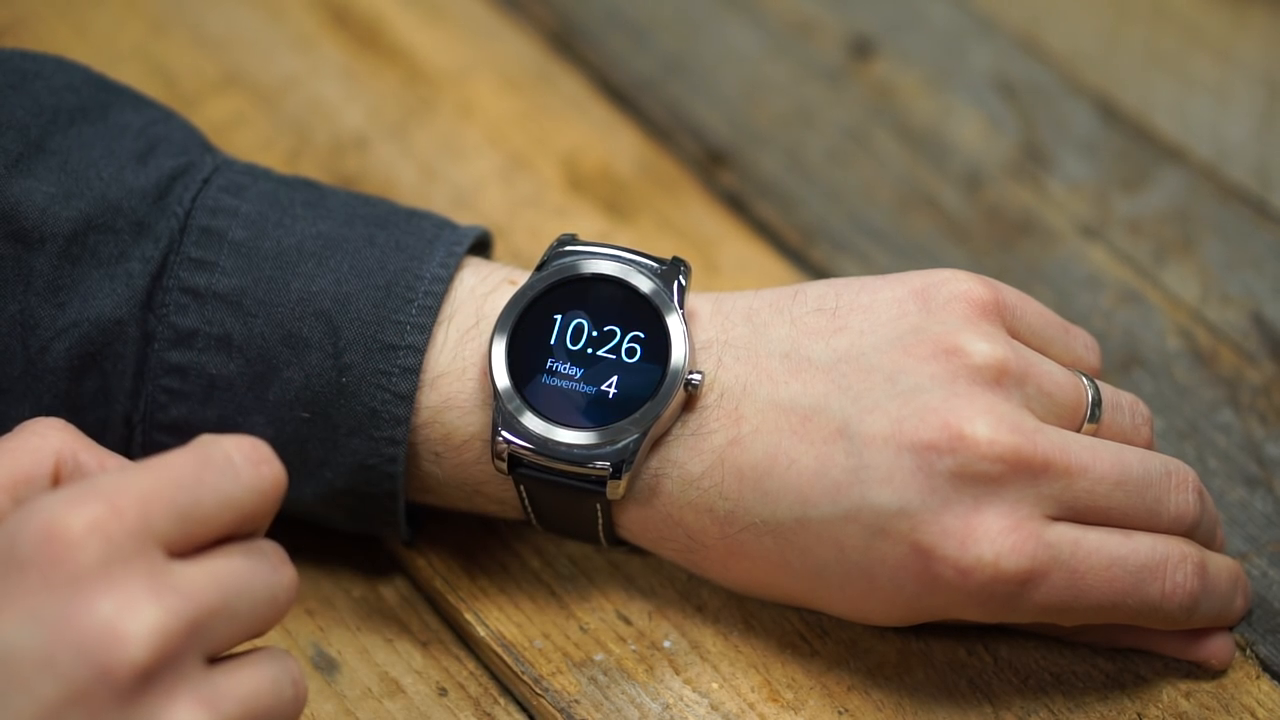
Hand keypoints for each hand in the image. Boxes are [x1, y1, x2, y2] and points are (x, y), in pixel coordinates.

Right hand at [0, 418, 304, 719]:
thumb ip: (47, 465)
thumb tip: (142, 472)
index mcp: (74, 541)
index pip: (252, 472)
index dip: (225, 494)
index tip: (192, 523)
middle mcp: (135, 626)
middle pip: (273, 572)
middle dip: (219, 588)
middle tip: (145, 619)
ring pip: (281, 671)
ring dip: (229, 676)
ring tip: (144, 689)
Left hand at [618, 269, 1249, 669]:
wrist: (669, 409)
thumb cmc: (765, 526)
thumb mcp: (897, 601)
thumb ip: (1048, 610)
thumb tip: (1182, 627)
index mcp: (980, 556)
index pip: (1167, 578)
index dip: (1212, 598)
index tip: (1218, 599)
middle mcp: (998, 457)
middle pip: (1175, 492)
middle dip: (1180, 532)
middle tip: (1145, 541)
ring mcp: (983, 363)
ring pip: (1127, 416)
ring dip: (1101, 456)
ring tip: (1022, 465)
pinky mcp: (961, 296)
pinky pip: (1074, 346)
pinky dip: (1055, 382)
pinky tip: (995, 398)